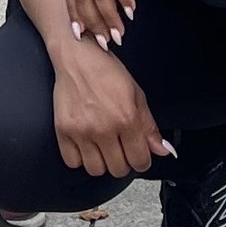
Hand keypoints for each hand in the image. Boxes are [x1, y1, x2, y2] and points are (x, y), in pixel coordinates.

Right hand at [51, 37, 171, 181]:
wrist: (77, 57)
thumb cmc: (106, 71)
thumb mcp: (136, 94)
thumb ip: (149, 126)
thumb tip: (162, 150)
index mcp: (126, 119)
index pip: (140, 161)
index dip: (141, 161)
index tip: (137, 155)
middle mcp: (104, 128)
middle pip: (118, 169)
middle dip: (123, 162)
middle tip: (119, 148)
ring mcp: (81, 131)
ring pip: (96, 170)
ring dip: (102, 162)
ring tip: (102, 147)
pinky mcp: (63, 130)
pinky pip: (72, 162)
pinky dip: (80, 158)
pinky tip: (85, 144)